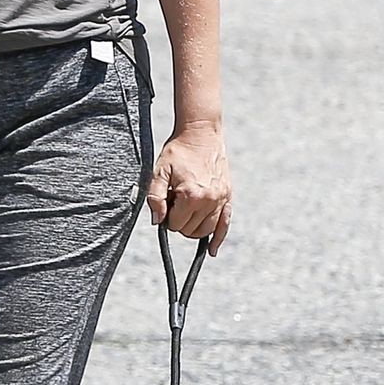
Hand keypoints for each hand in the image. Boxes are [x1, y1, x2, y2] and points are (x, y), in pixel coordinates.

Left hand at [146, 123, 231, 255]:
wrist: (201, 133)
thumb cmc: (177, 152)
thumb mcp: (159, 171)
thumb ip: (155, 197)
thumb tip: (157, 221)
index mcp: (191, 195)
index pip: (174, 224)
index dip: (166, 215)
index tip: (167, 199)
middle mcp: (209, 200)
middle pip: (189, 230)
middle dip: (179, 221)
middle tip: (176, 201)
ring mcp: (221, 199)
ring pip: (206, 230)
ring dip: (193, 227)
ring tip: (187, 208)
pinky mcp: (228, 197)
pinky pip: (225, 224)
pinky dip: (218, 238)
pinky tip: (212, 251)